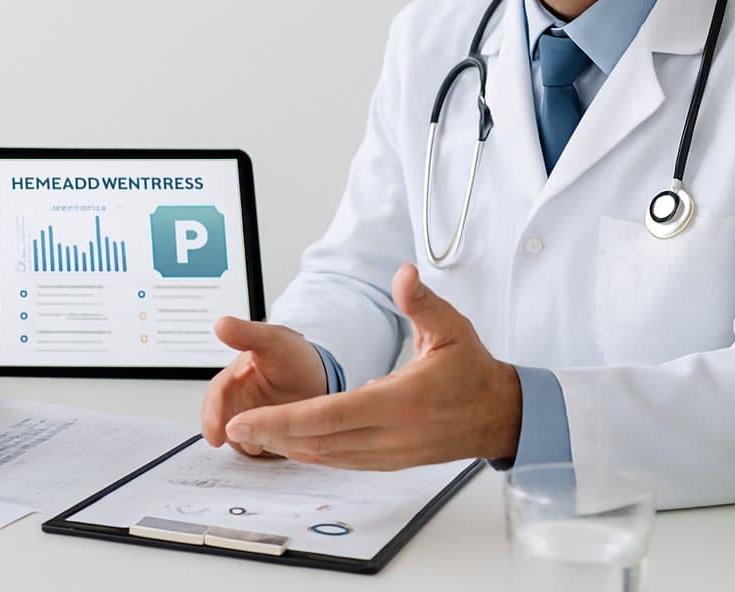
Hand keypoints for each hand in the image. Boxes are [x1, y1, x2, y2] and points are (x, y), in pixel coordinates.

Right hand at [200, 317, 327, 456]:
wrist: (322, 377)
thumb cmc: (296, 356)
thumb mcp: (274, 340)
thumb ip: (248, 333)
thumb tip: (221, 324)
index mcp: (236, 376)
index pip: (217, 394)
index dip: (213, 413)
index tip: (214, 433)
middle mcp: (239, 399)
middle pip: (222, 419)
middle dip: (221, 433)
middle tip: (227, 446)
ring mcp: (253, 418)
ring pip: (238, 436)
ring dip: (242, 443)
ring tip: (257, 446)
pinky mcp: (267, 434)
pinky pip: (257, 446)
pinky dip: (260, 449)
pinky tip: (270, 448)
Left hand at [222, 264, 521, 468]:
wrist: (500, 415)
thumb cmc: (472, 370)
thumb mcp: (451, 327)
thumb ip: (421, 301)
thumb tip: (403, 273)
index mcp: (401, 401)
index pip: (334, 414)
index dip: (286, 419)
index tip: (249, 416)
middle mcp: (392, 434)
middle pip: (321, 441)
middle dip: (273, 435)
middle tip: (233, 427)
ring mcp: (389, 454)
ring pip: (327, 456)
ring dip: (287, 446)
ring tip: (250, 433)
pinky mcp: (388, 461)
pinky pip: (341, 460)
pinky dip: (310, 453)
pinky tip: (286, 443)